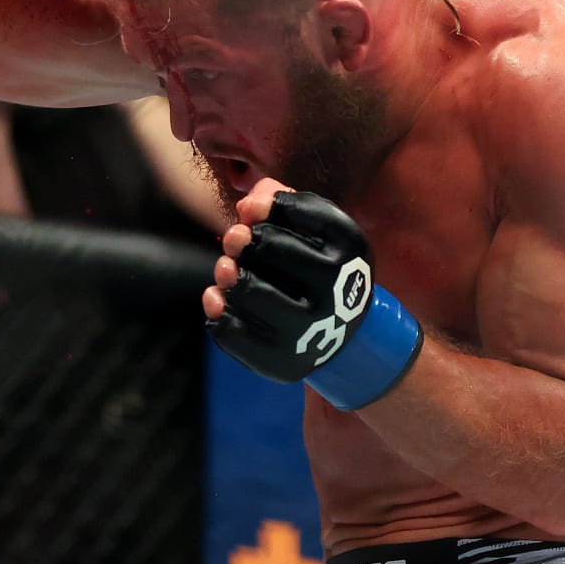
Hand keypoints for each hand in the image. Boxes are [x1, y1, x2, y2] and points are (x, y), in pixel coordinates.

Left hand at [202, 178, 421, 410]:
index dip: (262, 208)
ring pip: (247, 290)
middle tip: (236, 241)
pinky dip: (216, 307)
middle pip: (267, 248)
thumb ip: (284, 202)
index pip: (293, 212)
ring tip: (228, 270)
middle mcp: (334, 292)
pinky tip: (220, 297)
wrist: (343, 332)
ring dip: (227, 273)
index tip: (250, 212)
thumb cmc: (321, 266)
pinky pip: (229, 330)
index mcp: (348, 249)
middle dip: (241, 240)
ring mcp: (308, 331)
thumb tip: (248, 205)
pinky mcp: (280, 361)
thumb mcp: (319, 228)